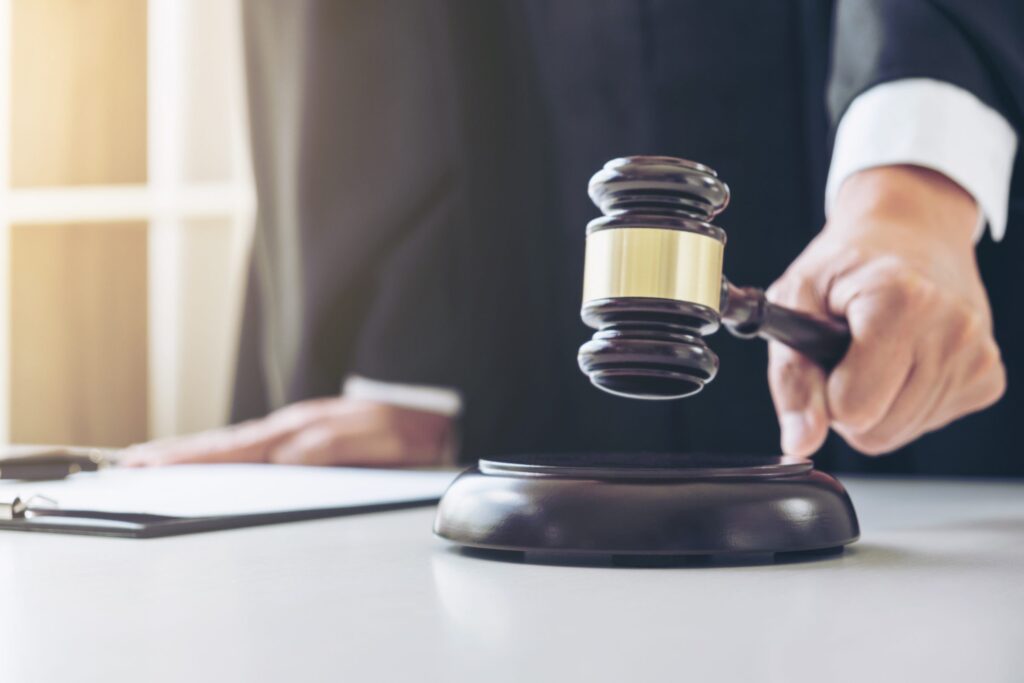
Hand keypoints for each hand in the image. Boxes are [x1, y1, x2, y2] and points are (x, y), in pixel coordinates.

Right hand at [120, 398, 453, 466]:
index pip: (236, 447)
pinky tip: (208, 460)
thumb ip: (332, 447)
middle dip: (177, 453)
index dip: (193, 457)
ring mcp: (294, 432)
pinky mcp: (302, 439)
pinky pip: (252, 448)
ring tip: (152, 460)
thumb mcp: (377, 440)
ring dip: (193, 452)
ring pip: (233, 444)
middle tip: (132, 462)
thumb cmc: (405, 431)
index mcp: (302, 430)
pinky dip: (222, 453)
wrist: (427, 415)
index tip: (154, 462)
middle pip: (224, 443)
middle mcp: (292, 429)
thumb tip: (284, 458)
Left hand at [767, 165, 1005, 456]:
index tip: (825, 353)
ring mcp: (977, 354)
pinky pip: (928, 423)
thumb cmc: (844, 266)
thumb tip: (801, 441)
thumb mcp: (795, 300)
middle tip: (846, 354)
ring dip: (876, 403)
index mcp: (901, 302)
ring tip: (876, 350)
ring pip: (900, 433)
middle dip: (848, 404)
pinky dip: (906, 401)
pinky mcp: (988, 375)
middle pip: (877, 431)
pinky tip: (905, 358)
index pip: (851, 408)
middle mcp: (951, 328)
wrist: (909, 233)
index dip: (823, 389)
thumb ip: (792, 376)